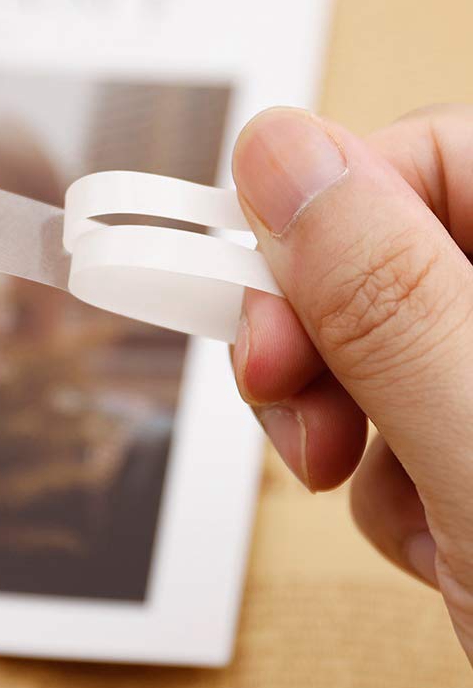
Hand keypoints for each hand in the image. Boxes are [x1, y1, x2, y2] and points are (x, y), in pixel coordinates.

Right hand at [231, 104, 472, 663]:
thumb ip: (385, 300)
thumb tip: (280, 156)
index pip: (436, 153)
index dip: (328, 211)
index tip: (250, 289)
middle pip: (390, 248)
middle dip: (316, 330)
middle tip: (283, 392)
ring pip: (375, 341)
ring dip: (343, 420)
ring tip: (374, 491)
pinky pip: (394, 417)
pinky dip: (380, 479)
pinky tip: (431, 533)